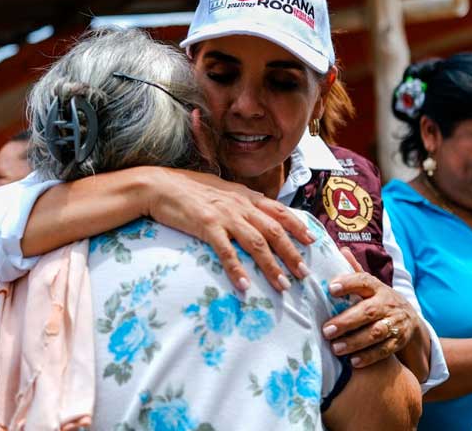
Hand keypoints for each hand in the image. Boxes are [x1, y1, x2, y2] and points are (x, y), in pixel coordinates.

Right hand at [143, 167, 311, 292]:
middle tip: (303, 274)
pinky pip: (226, 251)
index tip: (312, 241)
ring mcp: (224, 215)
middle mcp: (239, 204)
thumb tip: (256, 209)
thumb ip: (239, 200)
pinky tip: (245, 286)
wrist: (159, 185)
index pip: (279, 211)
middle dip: (291, 253)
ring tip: (282, 285)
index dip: (297, 226)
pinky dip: (237, 269)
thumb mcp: (220, 189)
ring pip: (256, 243)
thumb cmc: (187, 189)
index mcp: (244, 196)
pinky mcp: (206, 226)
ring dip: (271, 266)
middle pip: (273, 230)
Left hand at [322, 248, 419, 366]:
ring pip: (376, 332)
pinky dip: (369, 356)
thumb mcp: (371, 286)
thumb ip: (355, 272)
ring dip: (355, 341)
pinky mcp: (399, 340)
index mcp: (378, 287)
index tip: (331, 288)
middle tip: (327, 330)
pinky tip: (353, 361)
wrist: (411, 320)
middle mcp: (388, 303)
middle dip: (347, 321)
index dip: (348, 283)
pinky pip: (385, 350)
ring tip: (336, 348)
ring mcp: (396, 322)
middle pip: (369, 311)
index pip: (364, 281)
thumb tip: (340, 250)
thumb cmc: (380, 300)